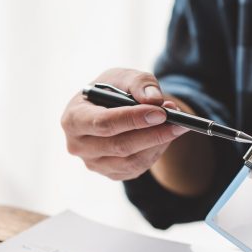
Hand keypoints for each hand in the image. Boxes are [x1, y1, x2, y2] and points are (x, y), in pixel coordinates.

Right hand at [61, 68, 186, 180]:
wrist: (108, 109)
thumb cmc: (111, 91)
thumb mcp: (122, 77)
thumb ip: (139, 83)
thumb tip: (154, 100)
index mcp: (73, 118)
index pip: (103, 123)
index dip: (132, 119)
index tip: (160, 113)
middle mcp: (78, 146)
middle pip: (119, 146)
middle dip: (152, 133)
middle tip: (177, 121)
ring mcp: (93, 164)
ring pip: (131, 161)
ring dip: (158, 144)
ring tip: (178, 125)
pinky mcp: (110, 174)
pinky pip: (137, 168)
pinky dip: (156, 152)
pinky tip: (165, 136)